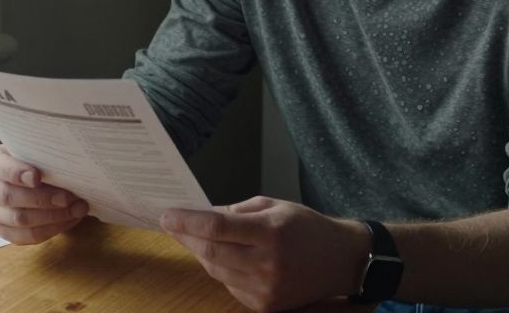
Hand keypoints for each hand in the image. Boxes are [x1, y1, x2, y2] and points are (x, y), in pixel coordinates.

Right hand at [0, 144, 88, 243]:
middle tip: (68, 197)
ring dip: (52, 216)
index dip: (15, 172)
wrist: (38, 178)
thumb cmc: (39, 161)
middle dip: (42, 199)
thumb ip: (44, 156)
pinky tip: (70, 219)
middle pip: (8, 196)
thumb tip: (66, 165)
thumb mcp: (38, 152)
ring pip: (19, 219)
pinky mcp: (4, 231)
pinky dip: (52, 229)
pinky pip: (27, 236)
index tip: (37, 177)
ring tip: (77, 209)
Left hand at [161, 196, 370, 311]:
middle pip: (211, 252)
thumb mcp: (275, 206)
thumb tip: (203, 216)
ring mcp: (266, 288)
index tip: (167, 215)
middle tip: (172, 225)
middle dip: (186, 237)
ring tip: (193, 237)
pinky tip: (221, 256)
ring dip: (201, 253)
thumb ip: (238, 211)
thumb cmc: (307, 227)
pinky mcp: (265, 305)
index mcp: (271, 232)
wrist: (340, 261)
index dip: (187, 222)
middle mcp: (268, 264)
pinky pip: (229, 285)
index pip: (217, 228)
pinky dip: (220, 269)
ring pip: (216, 270)